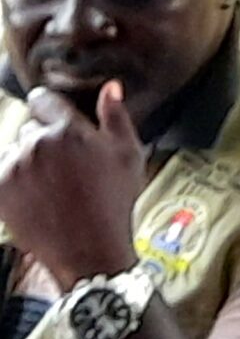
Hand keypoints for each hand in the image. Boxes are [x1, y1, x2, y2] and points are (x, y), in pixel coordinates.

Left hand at [0, 82, 147, 284]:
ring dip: (26, 158)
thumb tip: (110, 88)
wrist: (88, 249)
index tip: (49, 108)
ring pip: (14, 151)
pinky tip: (35, 193)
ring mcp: (14, 169)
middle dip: (44, 137)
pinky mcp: (0, 192)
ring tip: (49, 180)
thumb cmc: (113, 202)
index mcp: (67, 130)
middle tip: (63, 160)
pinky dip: (14, 180)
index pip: (44, 99)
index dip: (49, 103)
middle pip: (29, 127)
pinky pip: (3, 173)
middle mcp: (35, 145)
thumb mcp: (128, 154)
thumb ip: (116, 116)